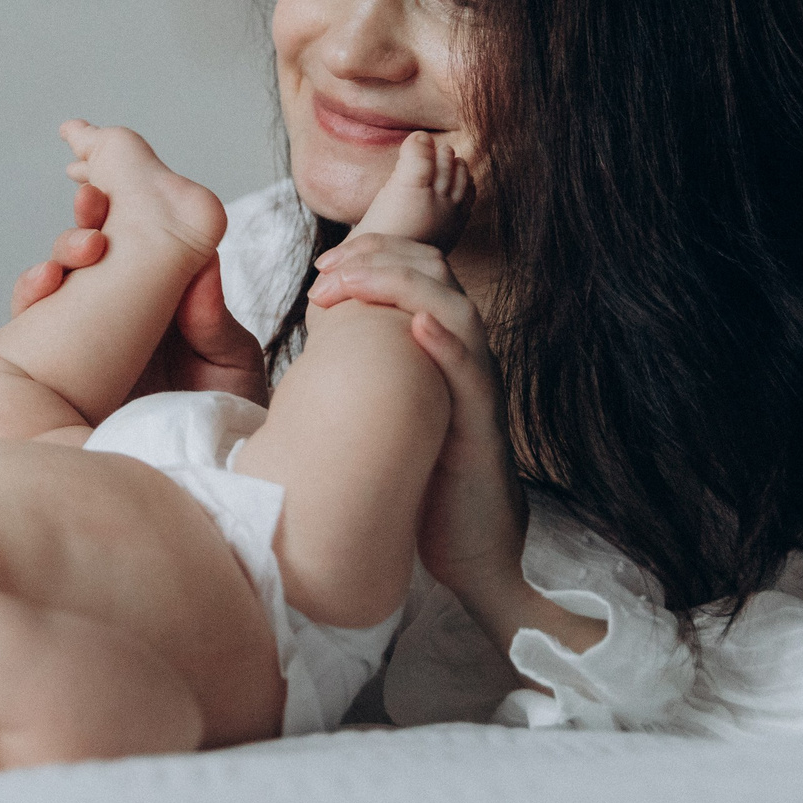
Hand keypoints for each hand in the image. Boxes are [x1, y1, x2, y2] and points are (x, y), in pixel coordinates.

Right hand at [0, 183, 268, 408]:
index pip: (123, 251)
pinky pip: (9, 367)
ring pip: (41, 310)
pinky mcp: (50, 398)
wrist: (205, 488)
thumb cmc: (226, 427)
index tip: (93, 197)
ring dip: (34, 287)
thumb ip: (212, 324)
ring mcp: (76, 363)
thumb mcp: (229, 370)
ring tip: (45, 282)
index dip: (103, 219)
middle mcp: (109, 329)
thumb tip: (201, 266)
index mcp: (153, 309)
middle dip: (72, 243)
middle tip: (84, 230)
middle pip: (77, 270)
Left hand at [309, 235, 527, 603]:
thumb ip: (368, 364)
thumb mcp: (388, 406)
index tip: (322, 267)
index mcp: (439, 344)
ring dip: (400, 285)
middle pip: (435, 270)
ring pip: (456, 309)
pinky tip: (416, 327)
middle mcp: (464, 354)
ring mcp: (478, 387)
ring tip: (351, 284)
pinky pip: (473, 375)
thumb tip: (320, 332)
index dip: (370, 254)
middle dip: (377, 257)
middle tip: (324, 273)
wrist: (470, 548)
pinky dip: (447, 344)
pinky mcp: (483, 428)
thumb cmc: (424, 476)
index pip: (415, 268)